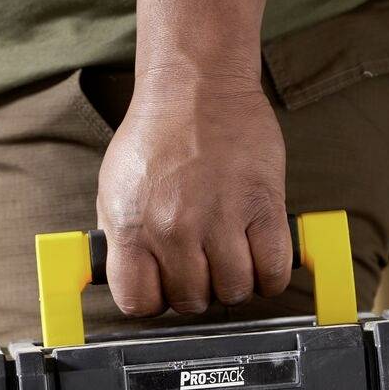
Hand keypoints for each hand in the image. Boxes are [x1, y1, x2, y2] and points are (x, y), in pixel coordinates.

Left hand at [96, 69, 292, 317]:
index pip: (139, 303)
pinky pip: (272, 270)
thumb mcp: (115, 190)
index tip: (165, 289)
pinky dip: (269, 276)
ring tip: (232, 259)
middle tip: (203, 267)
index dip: (155, 301)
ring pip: (234, 290)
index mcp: (132, 226)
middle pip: (191, 300)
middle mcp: (173, 228)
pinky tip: (260, 259)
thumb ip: (122, 239)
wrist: (196, 87)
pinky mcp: (262, 206)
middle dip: (198, 290)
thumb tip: (133, 282)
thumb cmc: (156, 137)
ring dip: (235, 284)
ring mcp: (220, 218)